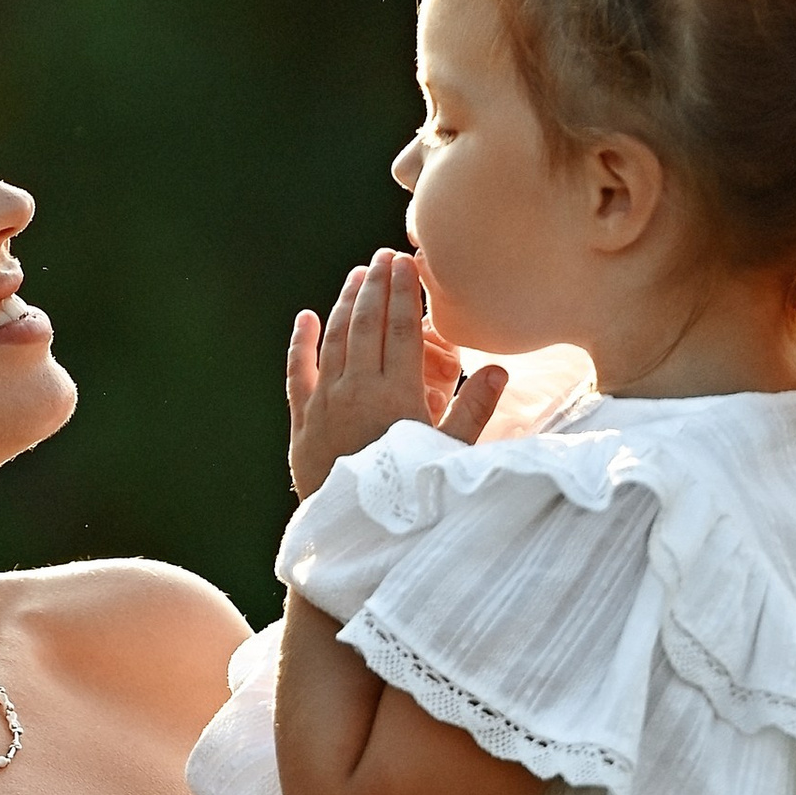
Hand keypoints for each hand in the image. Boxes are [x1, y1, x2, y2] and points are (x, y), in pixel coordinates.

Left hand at [286, 248, 505, 499]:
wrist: (355, 536)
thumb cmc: (411, 496)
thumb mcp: (449, 456)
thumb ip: (473, 411)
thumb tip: (498, 369)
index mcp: (396, 395)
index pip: (402, 331)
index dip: (405, 294)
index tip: (407, 265)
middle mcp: (356, 392)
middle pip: (366, 326)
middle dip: (375, 288)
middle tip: (383, 258)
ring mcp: (325, 405)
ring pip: (333, 341)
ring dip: (344, 305)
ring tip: (357, 277)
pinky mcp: (302, 424)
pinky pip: (297, 374)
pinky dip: (301, 344)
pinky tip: (306, 318)